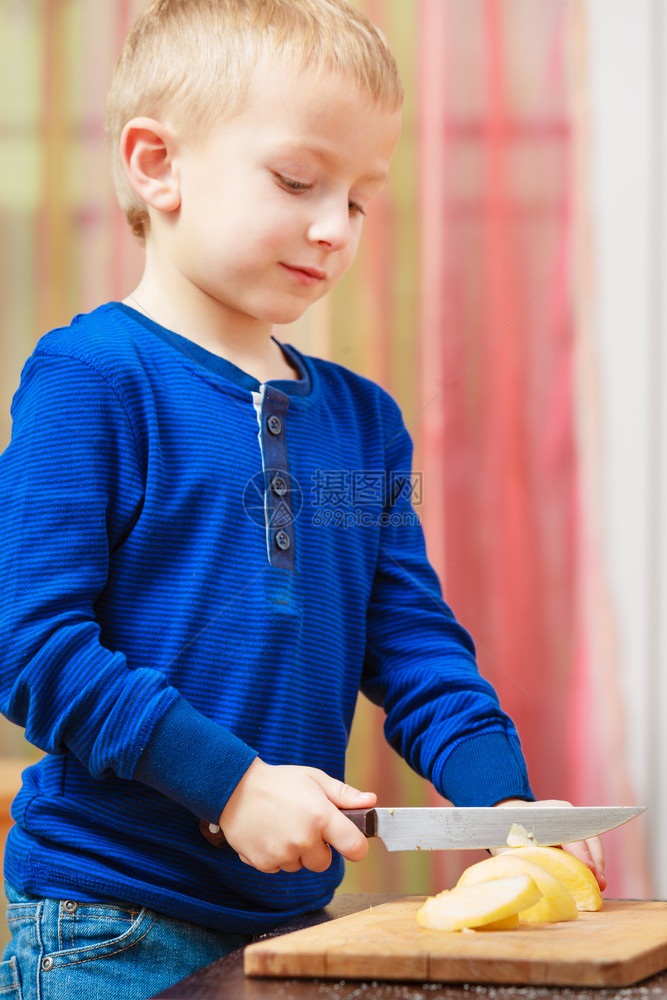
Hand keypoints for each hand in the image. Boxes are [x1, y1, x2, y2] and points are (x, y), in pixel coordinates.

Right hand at [218, 758, 375, 874]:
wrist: (234, 788)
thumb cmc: (279, 781)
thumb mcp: (314, 779)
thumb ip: (344, 794)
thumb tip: (371, 801)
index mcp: (321, 816)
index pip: (355, 847)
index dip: (356, 846)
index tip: (349, 842)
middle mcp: (303, 839)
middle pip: (324, 863)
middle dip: (317, 848)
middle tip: (303, 825)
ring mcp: (282, 853)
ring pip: (299, 866)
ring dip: (295, 852)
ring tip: (281, 826)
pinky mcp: (263, 863)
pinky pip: (278, 868)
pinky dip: (275, 856)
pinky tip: (268, 834)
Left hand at [492, 798, 606, 890]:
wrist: (507, 814)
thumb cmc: (506, 831)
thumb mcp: (509, 844)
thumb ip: (520, 858)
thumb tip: (533, 879)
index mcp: (550, 814)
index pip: (571, 835)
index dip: (582, 855)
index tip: (591, 872)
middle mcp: (565, 814)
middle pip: (588, 837)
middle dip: (596, 861)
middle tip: (600, 884)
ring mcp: (572, 820)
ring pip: (591, 842)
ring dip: (597, 863)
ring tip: (600, 885)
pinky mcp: (574, 830)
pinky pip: (587, 845)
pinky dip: (592, 861)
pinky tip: (593, 878)